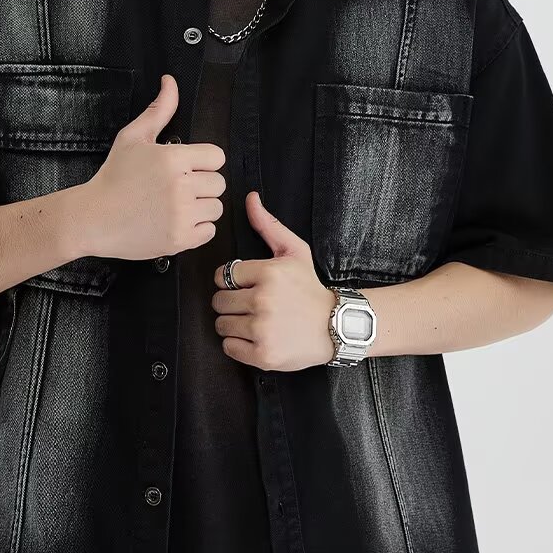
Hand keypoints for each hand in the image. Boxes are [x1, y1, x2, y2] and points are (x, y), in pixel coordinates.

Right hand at [83, 74, 226, 260]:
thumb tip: (170, 82)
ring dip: (201, 207)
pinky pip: (209, 231)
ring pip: (216, 208)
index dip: (203, 162)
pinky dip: (197, 229)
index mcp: (173, 158)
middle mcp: (181, 186)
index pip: (216, 157)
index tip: (186, 168)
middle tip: (176, 188)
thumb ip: (159, 111)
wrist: (92, 218)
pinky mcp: (180, 239)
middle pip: (218, 183)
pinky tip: (175, 222)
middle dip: (201, 184)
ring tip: (175, 206)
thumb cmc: (113, 177)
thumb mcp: (133, 138)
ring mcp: (181, 215)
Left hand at [211, 191, 335, 372]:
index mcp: (268, 273)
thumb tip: (250, 198)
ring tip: (255, 320)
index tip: (248, 286)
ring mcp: (262, 330)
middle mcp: (263, 300)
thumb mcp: (294, 251)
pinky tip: (256, 336)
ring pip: (221, 324)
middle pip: (218, 301)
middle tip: (251, 305)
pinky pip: (229, 347)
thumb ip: (268, 225)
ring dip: (233, 323)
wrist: (335, 326)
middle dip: (231, 302)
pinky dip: (238, 344)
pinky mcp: (263, 355)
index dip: (232, 281)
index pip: (222, 275)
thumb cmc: (309, 287)